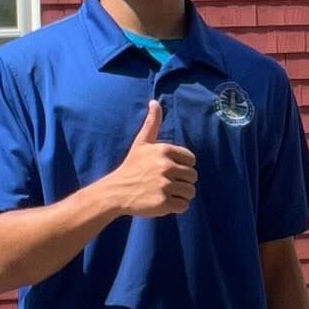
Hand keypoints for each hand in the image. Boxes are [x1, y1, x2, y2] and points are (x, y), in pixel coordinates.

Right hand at [108, 100, 197, 217]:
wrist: (116, 191)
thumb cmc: (132, 166)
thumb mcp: (142, 142)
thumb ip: (152, 123)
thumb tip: (154, 101)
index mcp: (164, 150)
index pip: (191, 160)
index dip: (182, 167)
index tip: (168, 170)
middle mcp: (165, 166)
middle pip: (193, 177)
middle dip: (182, 182)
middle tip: (165, 183)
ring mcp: (164, 185)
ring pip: (190, 192)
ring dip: (180, 195)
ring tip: (164, 192)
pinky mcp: (163, 202)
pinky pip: (184, 206)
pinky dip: (177, 207)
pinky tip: (163, 202)